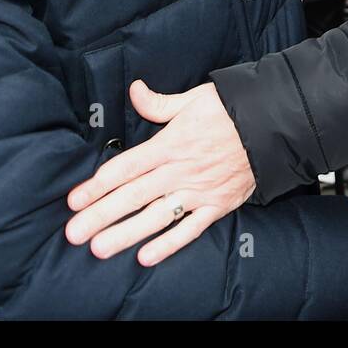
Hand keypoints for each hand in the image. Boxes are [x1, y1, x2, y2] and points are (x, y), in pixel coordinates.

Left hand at [65, 81, 254, 265]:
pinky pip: (190, 229)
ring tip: (100, 248)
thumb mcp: (193, 98)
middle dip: (100, 215)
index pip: (126, 167)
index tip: (74, 200)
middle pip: (133, 195)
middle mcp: (180, 171)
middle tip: (74, 233)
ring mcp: (199, 191)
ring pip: (156, 216)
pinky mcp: (217, 205)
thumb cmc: (231, 109)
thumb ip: (159, 103)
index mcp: (170, 143)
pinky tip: (146, 256)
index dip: (98, 184)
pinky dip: (169, 244)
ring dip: (126, 233)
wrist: (274, 124)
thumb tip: (134, 91)